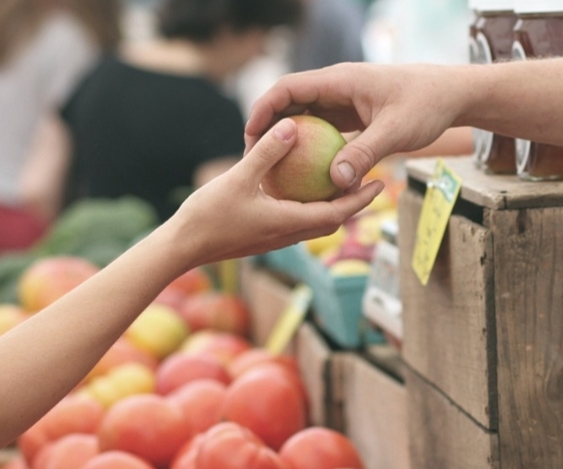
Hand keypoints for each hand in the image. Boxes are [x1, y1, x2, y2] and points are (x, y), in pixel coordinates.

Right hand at [175, 117, 384, 266]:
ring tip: (342, 182)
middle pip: (332, 220)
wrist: (182, 248)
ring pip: (314, 223)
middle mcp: (288, 235)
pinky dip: (308, 206)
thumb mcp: (238, 178)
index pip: (337, 213)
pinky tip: (301, 188)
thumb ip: (267, 153)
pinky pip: (295, 220)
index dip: (361, 199)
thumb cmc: (208, 215)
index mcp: (289, 223)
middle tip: (370, 181)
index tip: (380, 183)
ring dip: (332, 206)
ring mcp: (275, 238)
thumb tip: (292, 126)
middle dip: (354, 203)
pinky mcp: (263, 237)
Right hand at [245, 63, 467, 190]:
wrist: (451, 95)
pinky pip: (324, 131)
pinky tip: (306, 175)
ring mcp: (344, 102)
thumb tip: (335, 182)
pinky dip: (312, 149)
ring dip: (289, 140)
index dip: (264, 109)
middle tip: (254, 158)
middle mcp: (337, 88)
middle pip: (291, 103)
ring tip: (273, 169)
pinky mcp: (353, 116)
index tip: (250, 136)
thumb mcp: (396, 131)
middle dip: (269, 128)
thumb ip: (365, 154)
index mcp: (340, 81)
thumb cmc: (426, 105)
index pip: (289, 88)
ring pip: (306, 118)